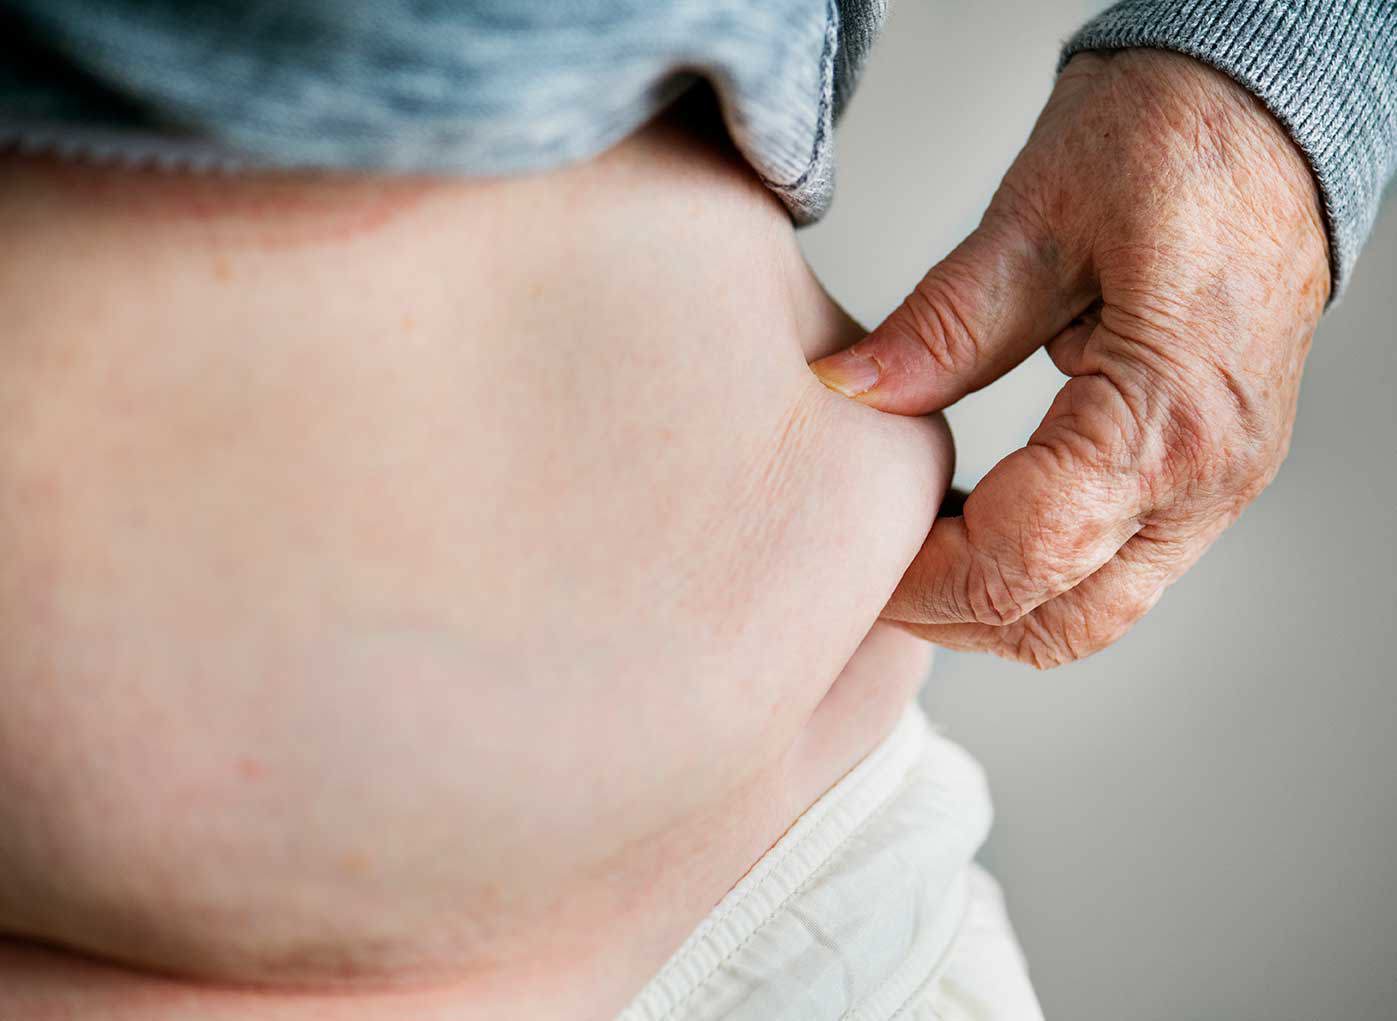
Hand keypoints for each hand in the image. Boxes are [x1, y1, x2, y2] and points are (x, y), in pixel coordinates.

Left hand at [811, 49, 1329, 666]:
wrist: (1271, 111)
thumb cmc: (1175, 139)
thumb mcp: (1037, 218)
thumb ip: (942, 326)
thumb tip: (847, 392)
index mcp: (1167, 414)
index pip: (1022, 556)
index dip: (923, 578)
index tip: (852, 562)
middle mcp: (1208, 476)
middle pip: (1059, 618)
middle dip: (951, 613)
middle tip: (868, 572)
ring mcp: (1219, 486)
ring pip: (1093, 612)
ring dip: (996, 604)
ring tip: (916, 551)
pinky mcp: (1211, 476)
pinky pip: (1119, 570)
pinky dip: (1040, 573)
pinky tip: (977, 524)